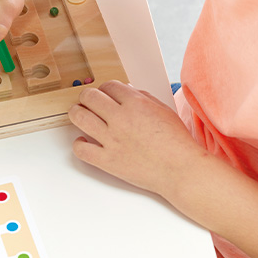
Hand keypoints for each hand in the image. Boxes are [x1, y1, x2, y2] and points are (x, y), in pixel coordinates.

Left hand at [68, 81, 203, 197]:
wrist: (181, 170)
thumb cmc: (176, 142)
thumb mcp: (163, 110)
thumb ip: (142, 97)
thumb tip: (125, 91)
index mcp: (136, 104)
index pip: (108, 86)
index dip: (105, 89)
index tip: (104, 94)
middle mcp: (121, 119)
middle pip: (89, 97)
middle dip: (87, 97)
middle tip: (87, 101)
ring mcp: (112, 140)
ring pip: (79, 117)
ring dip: (76, 113)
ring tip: (79, 114)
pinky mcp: (107, 161)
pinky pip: (81, 149)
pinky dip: (78, 144)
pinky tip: (84, 141)